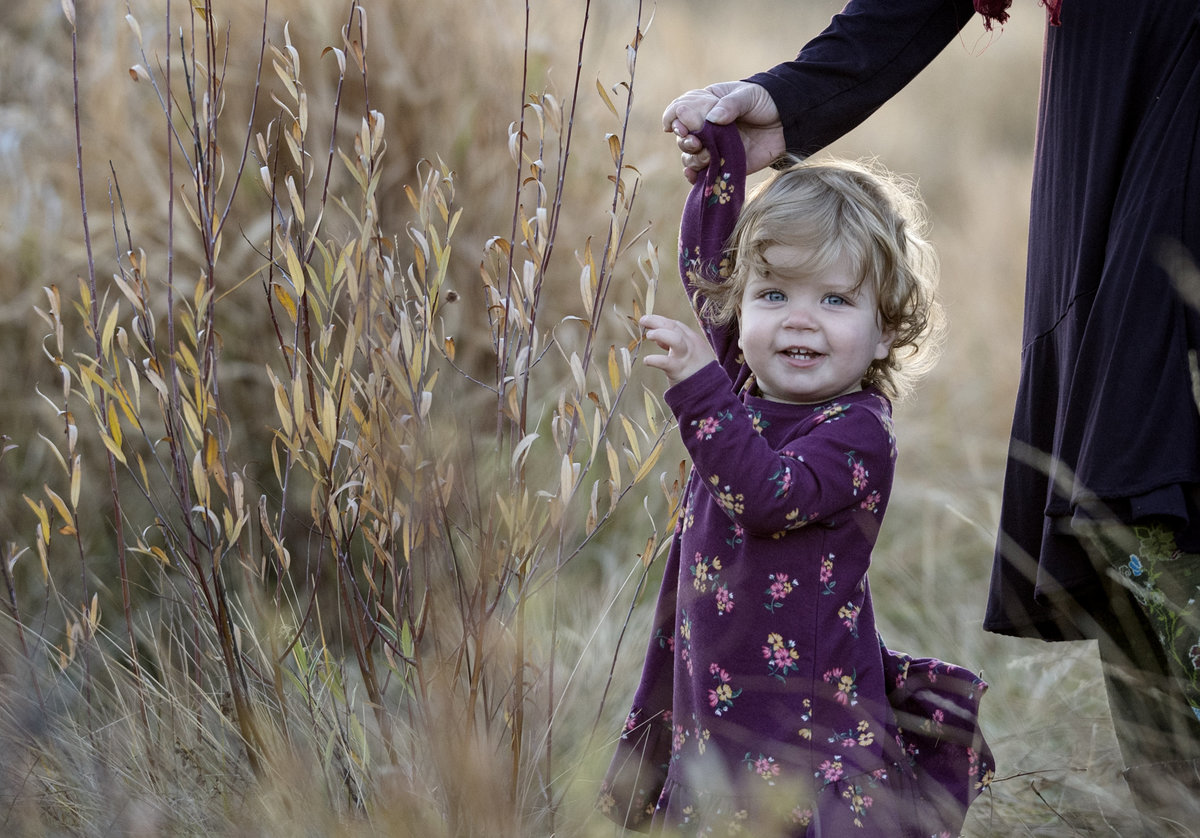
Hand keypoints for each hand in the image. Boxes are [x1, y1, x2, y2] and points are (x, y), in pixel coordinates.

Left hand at [640, 314, 715, 385]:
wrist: (709, 390)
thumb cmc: (696, 371)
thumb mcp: (689, 353)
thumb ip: (674, 345)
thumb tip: (656, 338)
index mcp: (693, 340)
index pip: (676, 325)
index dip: (661, 320)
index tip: (648, 320)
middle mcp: (690, 345)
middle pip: (674, 327)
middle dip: (657, 321)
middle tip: (643, 320)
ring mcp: (685, 357)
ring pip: (675, 340)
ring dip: (660, 334)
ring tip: (649, 335)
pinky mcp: (679, 370)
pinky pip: (665, 362)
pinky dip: (654, 360)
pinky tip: (646, 360)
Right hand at [662, 81, 784, 182]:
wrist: (789, 121)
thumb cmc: (766, 101)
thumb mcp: (748, 95)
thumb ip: (731, 105)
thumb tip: (712, 118)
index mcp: (706, 105)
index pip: (679, 110)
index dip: (674, 119)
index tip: (678, 127)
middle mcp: (706, 127)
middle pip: (682, 137)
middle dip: (684, 141)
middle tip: (697, 143)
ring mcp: (714, 147)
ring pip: (690, 156)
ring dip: (692, 158)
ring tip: (708, 155)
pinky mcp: (723, 164)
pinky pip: (703, 174)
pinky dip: (694, 176)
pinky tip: (694, 176)